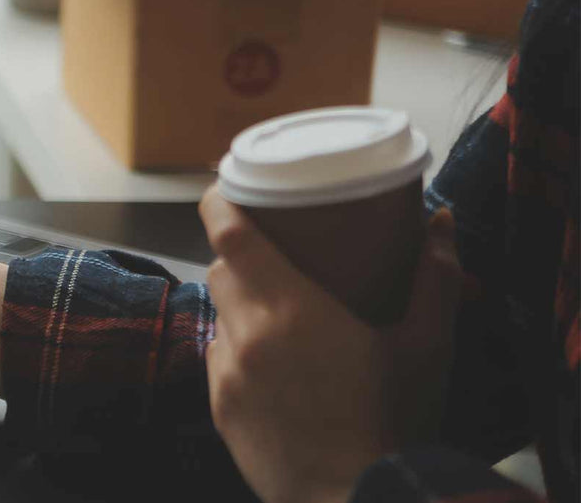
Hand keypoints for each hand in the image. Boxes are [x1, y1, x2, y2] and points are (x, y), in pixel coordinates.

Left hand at [199, 187, 460, 502]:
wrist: (351, 500)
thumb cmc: (392, 424)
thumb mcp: (426, 348)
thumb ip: (434, 279)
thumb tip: (439, 222)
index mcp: (287, 309)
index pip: (229, 235)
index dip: (219, 203)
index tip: (224, 185)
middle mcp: (244, 336)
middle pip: (221, 270)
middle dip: (241, 254)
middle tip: (276, 253)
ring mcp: (225, 376)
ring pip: (218, 316)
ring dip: (240, 305)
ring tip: (280, 313)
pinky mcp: (218, 410)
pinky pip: (217, 360)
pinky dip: (237, 349)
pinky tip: (273, 364)